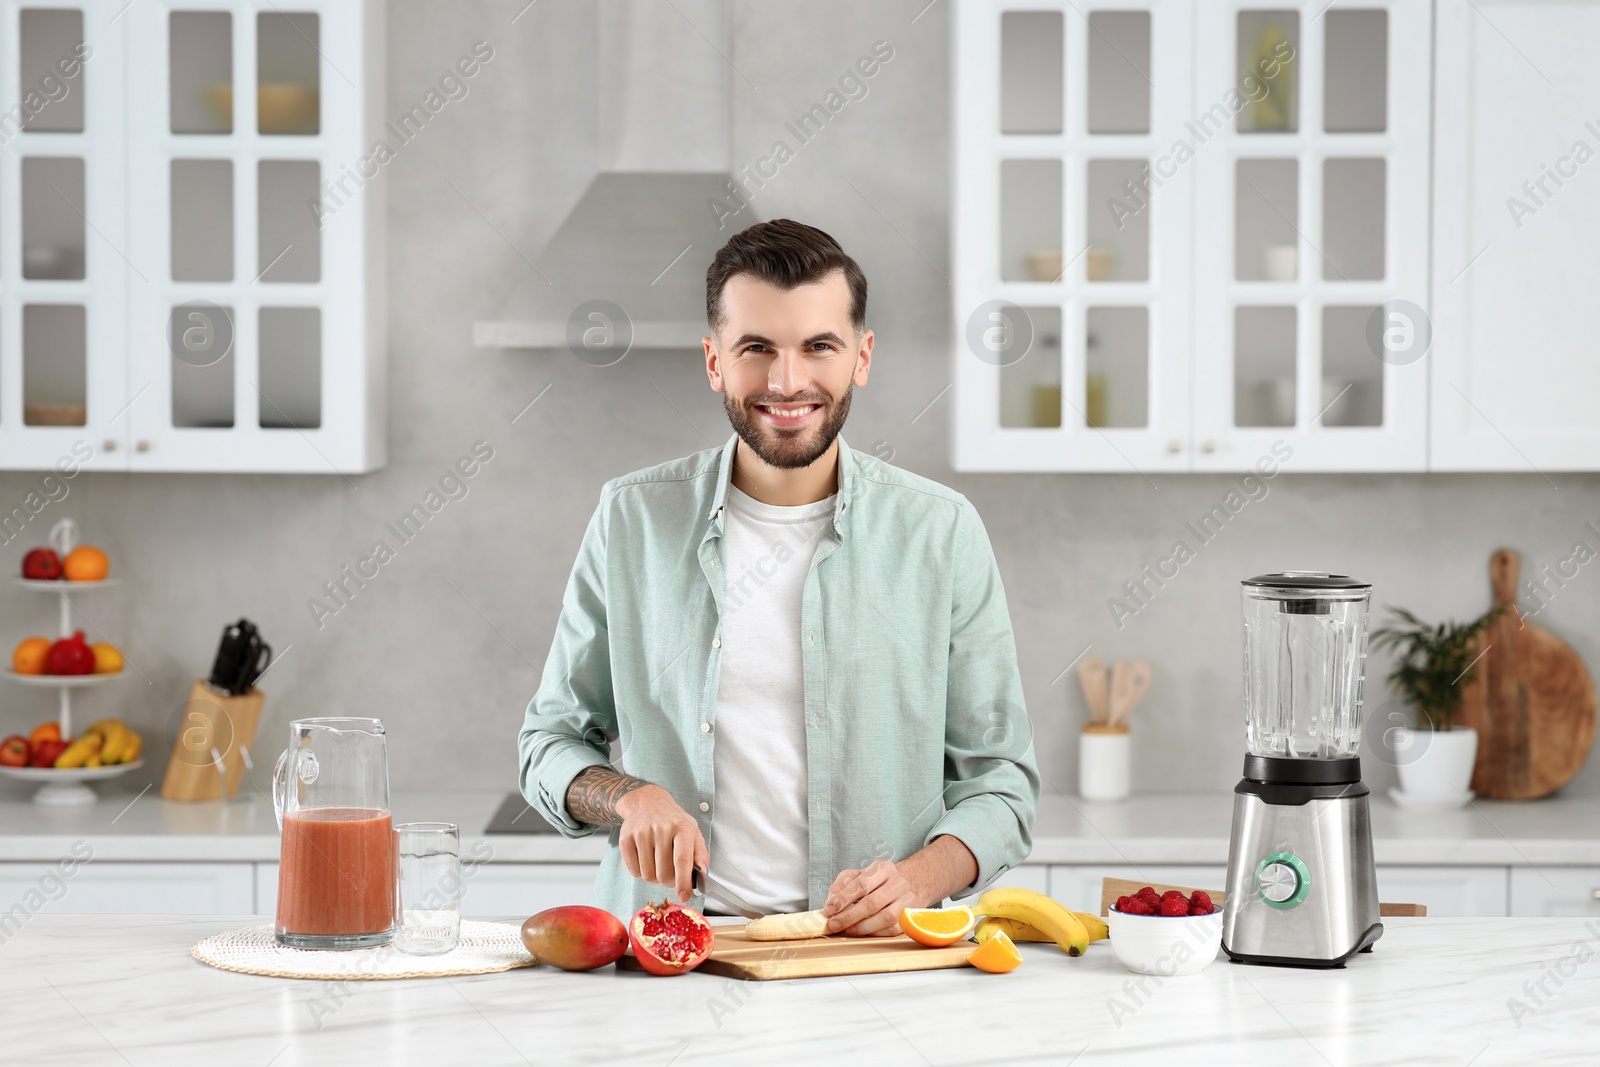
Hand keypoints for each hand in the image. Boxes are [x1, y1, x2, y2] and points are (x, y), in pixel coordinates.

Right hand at [616, 784, 708, 903]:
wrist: (646, 802)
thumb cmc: (672, 820)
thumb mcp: (692, 830)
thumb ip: (700, 852)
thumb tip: (703, 872)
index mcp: (681, 828)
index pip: (682, 860)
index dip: (683, 882)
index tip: (684, 896)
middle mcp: (661, 829)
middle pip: (663, 873)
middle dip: (669, 881)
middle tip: (671, 874)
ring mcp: (641, 833)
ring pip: (647, 875)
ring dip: (654, 877)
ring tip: (658, 863)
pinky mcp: (625, 839)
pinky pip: (633, 871)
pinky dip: (640, 871)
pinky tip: (645, 858)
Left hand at [822, 859, 920, 936]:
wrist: (913, 881)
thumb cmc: (881, 880)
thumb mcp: (861, 873)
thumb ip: (844, 883)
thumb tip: (832, 899)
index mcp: (883, 869)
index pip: (862, 884)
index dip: (844, 898)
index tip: (830, 908)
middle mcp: (897, 883)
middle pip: (873, 902)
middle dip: (850, 916)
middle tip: (834, 924)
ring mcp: (906, 901)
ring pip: (885, 917)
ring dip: (862, 927)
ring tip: (847, 929)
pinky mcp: (910, 917)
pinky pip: (892, 929)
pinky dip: (875, 933)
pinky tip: (862, 932)